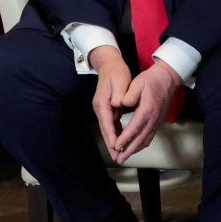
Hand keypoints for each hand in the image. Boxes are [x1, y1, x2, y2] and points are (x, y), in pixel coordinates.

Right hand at [90, 45, 132, 163]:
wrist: (109, 64)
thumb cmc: (116, 72)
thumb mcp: (119, 80)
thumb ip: (119, 93)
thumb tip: (118, 104)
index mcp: (102, 102)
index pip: (106, 122)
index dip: (111, 136)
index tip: (116, 147)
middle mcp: (100, 107)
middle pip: (105, 129)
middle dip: (111, 144)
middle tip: (117, 157)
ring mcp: (103, 108)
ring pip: (108, 128)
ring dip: (113, 141)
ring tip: (119, 154)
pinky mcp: (107, 108)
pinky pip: (111, 124)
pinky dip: (115, 134)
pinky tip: (120, 141)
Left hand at [112, 59, 182, 163]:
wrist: (167, 78)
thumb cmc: (150, 80)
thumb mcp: (138, 83)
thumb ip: (129, 94)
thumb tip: (121, 103)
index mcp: (146, 110)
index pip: (134, 128)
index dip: (125, 139)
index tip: (116, 147)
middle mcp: (153, 119)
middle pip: (140, 139)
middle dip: (129, 151)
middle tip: (118, 160)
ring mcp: (157, 122)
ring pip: (145, 140)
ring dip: (134, 150)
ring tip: (124, 158)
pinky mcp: (157, 122)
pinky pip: (149, 137)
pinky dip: (141, 145)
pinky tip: (134, 148)